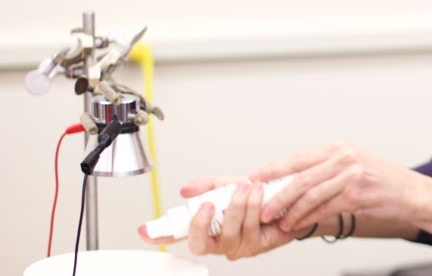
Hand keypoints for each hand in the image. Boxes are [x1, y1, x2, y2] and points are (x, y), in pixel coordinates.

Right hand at [137, 175, 298, 259]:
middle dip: (202, 223)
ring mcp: (236, 246)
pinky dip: (253, 206)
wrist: (286, 201)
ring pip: (228, 232)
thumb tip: (186, 190)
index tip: (145, 231)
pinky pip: (250, 228)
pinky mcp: (255, 246)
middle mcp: (217, 241)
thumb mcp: (227, 184)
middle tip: (208, 203)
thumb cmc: (254, 196)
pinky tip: (258, 192)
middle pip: (199, 243)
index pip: (178, 234)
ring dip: (236, 206)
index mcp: (206, 228)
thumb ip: (207, 185)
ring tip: (245, 186)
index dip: (159, 235)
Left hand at [249, 139, 426, 235]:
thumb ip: (326, 168)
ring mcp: (350, 175)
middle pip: (299, 176)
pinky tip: (298, 225)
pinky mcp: (356, 194)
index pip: (297, 158)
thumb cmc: (382, 181)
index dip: (273, 169)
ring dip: (290, 211)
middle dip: (276, 194)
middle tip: (261, 208)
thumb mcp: (353, 164)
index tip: (254, 179)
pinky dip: (307, 218)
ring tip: (278, 221)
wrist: (412, 193)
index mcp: (338, 147)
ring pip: (309, 194)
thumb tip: (292, 179)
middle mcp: (343, 157)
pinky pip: (323, 208)